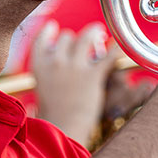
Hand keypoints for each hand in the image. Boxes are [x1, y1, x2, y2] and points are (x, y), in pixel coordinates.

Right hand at [30, 21, 120, 146]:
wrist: (62, 130)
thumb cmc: (52, 116)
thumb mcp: (42, 90)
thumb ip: (47, 73)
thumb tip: (54, 63)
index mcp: (39, 66)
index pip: (40, 40)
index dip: (48, 31)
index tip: (53, 27)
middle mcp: (55, 62)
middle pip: (67, 37)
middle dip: (75, 38)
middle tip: (84, 39)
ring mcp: (74, 67)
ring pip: (86, 38)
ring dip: (94, 33)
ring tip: (100, 32)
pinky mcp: (92, 76)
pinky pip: (108, 55)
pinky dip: (115, 49)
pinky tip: (119, 45)